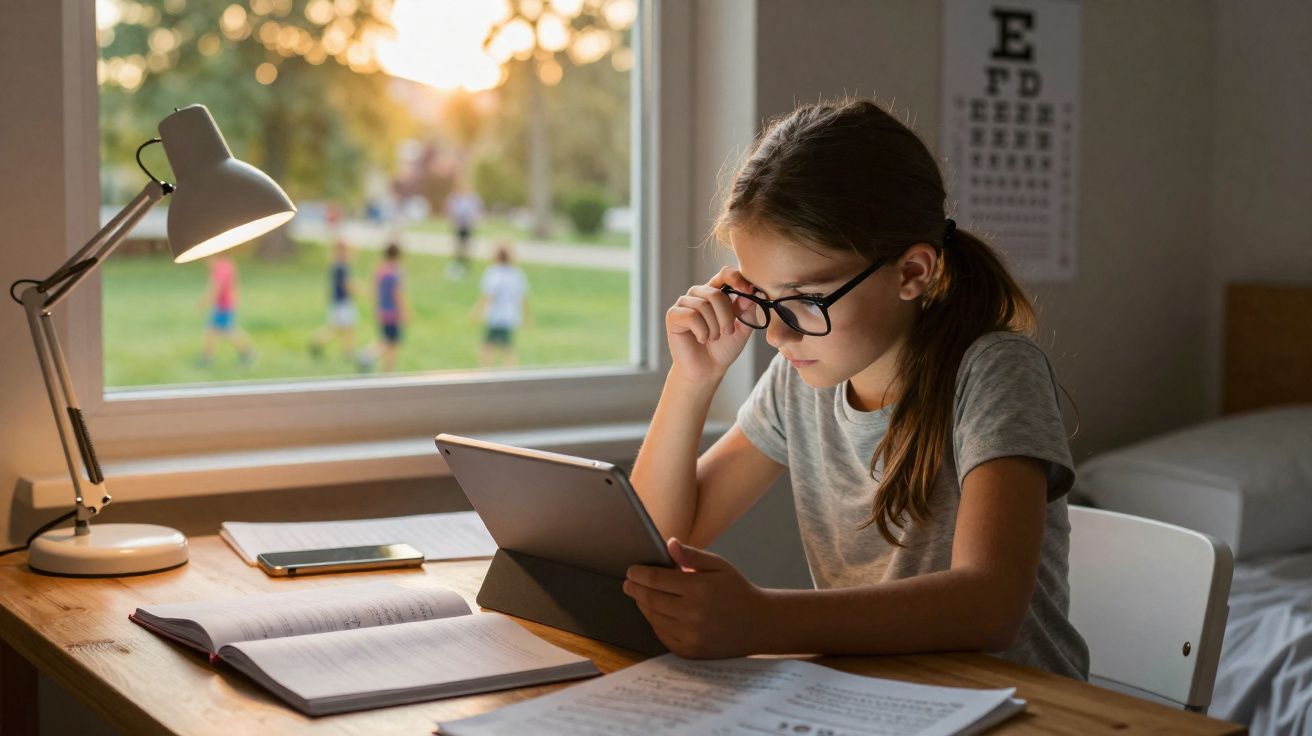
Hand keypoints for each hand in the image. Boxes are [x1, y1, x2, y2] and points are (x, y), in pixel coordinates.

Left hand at [624, 538, 771, 657]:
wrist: (759, 624)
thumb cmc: (737, 590)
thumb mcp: (719, 566)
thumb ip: (692, 555)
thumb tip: (669, 543)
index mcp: (698, 588)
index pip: (656, 579)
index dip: (639, 574)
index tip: (631, 570)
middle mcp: (692, 614)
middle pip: (650, 599)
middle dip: (635, 589)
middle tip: (628, 583)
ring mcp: (690, 635)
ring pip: (653, 618)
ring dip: (643, 605)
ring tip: (640, 596)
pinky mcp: (690, 651)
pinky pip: (662, 635)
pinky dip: (655, 622)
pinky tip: (655, 613)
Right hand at [665, 267, 755, 380]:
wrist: (707, 369)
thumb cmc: (724, 347)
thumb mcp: (742, 327)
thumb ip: (747, 309)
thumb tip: (751, 291)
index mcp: (716, 291)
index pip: (724, 274)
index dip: (736, 278)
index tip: (748, 290)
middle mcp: (699, 293)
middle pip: (716, 293)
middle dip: (726, 317)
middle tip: (727, 332)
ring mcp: (684, 303)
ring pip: (704, 305)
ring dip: (714, 327)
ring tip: (713, 338)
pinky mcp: (673, 315)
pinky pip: (692, 316)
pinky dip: (702, 332)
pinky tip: (701, 339)